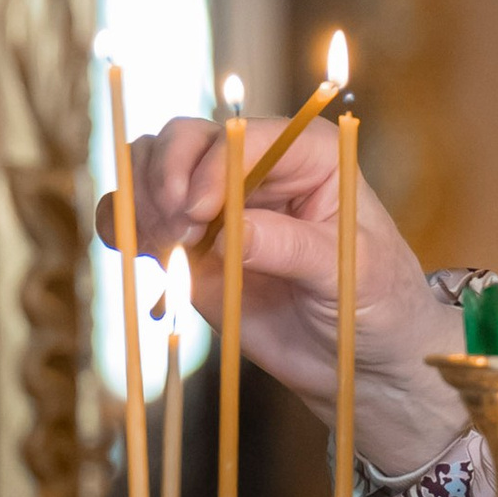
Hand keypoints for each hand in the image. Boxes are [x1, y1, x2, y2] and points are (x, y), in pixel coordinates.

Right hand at [100, 112, 470, 478]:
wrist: (361, 359)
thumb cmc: (376, 303)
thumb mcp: (349, 274)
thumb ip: (291, 248)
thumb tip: (227, 234)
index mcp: (307, 153)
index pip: (241, 137)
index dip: (210, 168)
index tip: (197, 213)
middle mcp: (255, 166)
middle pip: (184, 139)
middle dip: (166, 179)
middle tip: (177, 235)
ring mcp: (215, 202)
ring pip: (149, 168)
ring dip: (139, 201)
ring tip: (166, 250)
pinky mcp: (188, 243)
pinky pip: (135, 215)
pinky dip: (121, 226)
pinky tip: (142, 254)